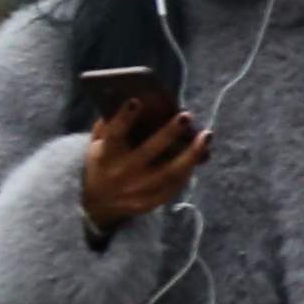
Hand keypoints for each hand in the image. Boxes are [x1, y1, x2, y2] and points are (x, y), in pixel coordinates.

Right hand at [79, 94, 211, 233]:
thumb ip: (109, 125)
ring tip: (206, 135)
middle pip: (148, 152)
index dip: (124, 118)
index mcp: (104, 156)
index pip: (114, 135)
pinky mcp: (148, 203)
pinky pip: (173, 187)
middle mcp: (121, 174)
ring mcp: (136, 191)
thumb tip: (136, 100)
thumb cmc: (102, 162)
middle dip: (168, 133)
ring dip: (191, 154)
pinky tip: (199, 155)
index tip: (136, 100)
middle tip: (186, 116)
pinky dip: (187, 171)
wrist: (97, 203)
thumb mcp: (96, 144)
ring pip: (169, 173)